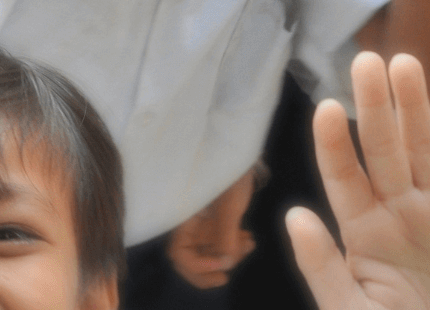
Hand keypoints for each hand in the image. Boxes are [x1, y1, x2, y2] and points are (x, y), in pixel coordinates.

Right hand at [166, 167, 259, 289]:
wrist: (242, 154)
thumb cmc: (232, 174)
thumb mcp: (230, 206)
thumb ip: (225, 236)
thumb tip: (225, 264)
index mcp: (186, 219)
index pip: (179, 254)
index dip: (196, 266)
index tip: (221, 267)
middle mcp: (192, 225)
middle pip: (190, 260)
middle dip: (209, 269)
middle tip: (226, 275)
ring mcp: (204, 225)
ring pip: (209, 253)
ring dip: (228, 257)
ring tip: (248, 245)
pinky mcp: (217, 222)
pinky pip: (221, 243)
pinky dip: (234, 247)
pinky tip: (249, 240)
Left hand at [287, 52, 429, 309]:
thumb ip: (322, 266)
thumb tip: (293, 215)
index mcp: (363, 232)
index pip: (343, 177)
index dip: (333, 143)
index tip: (325, 107)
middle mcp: (400, 212)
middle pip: (384, 151)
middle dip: (375, 106)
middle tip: (366, 61)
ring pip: (427, 151)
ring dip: (418, 110)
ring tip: (406, 64)